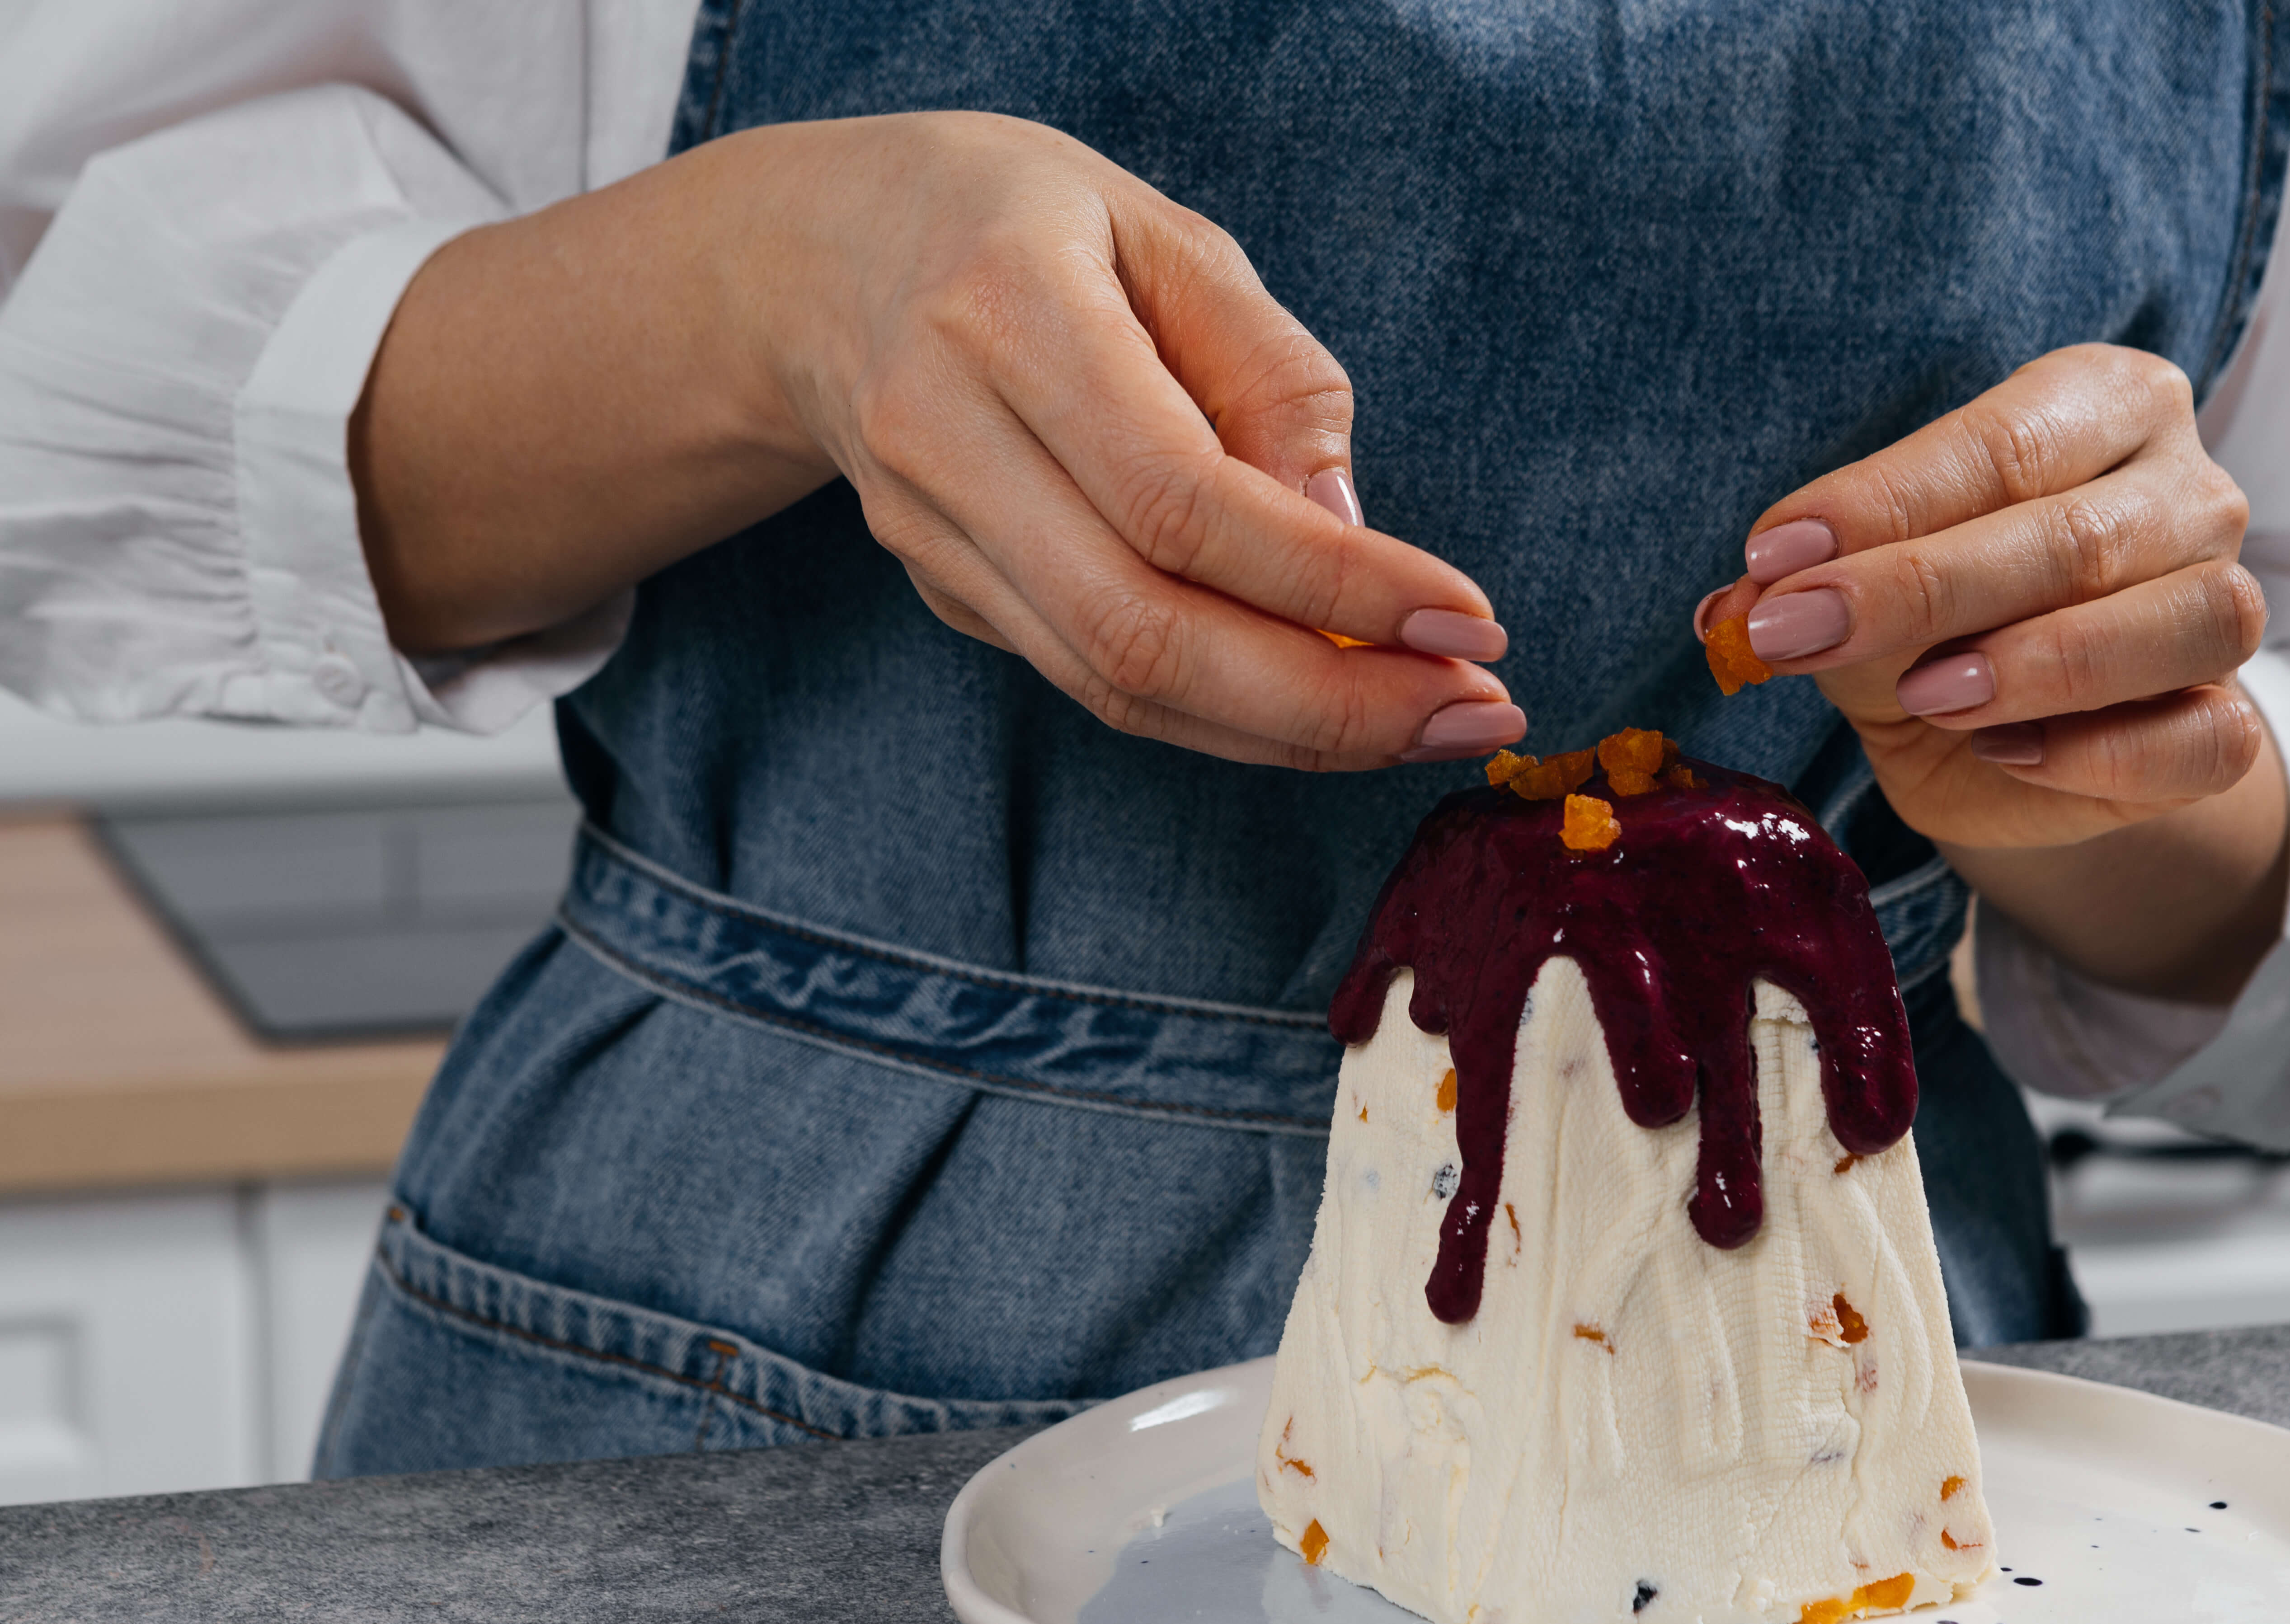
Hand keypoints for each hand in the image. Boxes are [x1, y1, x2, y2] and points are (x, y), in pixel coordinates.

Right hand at [354, 113, 1523, 769]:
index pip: (1181, 497)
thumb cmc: (1019, 225)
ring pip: (1118, 685)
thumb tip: (1354, 536)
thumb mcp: (1165, 233)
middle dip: (1327, 702)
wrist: (815, 265)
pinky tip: (1328, 706)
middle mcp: (943, 439)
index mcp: (1004, 312)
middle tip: (1474, 712)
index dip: (1333, 583)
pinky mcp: (944, 594)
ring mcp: (928, 536)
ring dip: (1291, 732)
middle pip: (1142, 630)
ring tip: (1431, 724)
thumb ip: (1269, 375)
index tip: (1470, 619)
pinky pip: (1099, 685)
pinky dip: (1226, 716)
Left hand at [1711, 344, 2266, 849]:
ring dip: (2040, 663)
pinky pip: (2209, 736)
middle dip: (1922, 589)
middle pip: (2077, 535)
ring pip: (2183, 621)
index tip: (1773, 558)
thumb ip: (1805, 581)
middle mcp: (2188, 491)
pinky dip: (2103, 751)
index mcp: (2104, 406)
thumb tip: (1734, 610)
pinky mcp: (2230, 722)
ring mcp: (2224, 603)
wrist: (1987, 741)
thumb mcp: (1851, 582)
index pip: (2000, 446)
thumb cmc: (1927, 622)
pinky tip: (2006, 752)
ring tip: (1925, 694)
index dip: (1881, 504)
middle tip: (1800, 634)